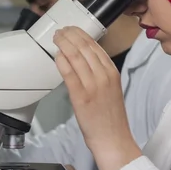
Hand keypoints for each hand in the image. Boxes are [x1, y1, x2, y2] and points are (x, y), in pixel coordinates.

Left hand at [53, 27, 141, 169]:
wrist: (113, 139)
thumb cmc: (110, 118)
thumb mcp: (110, 88)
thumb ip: (99, 73)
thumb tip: (83, 60)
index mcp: (112, 72)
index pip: (96, 46)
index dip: (82, 34)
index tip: (72, 29)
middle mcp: (104, 76)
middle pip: (86, 48)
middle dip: (71, 35)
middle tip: (61, 30)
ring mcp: (93, 85)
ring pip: (77, 57)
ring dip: (65, 44)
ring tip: (57, 38)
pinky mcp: (82, 97)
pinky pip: (70, 74)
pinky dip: (63, 62)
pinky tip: (57, 55)